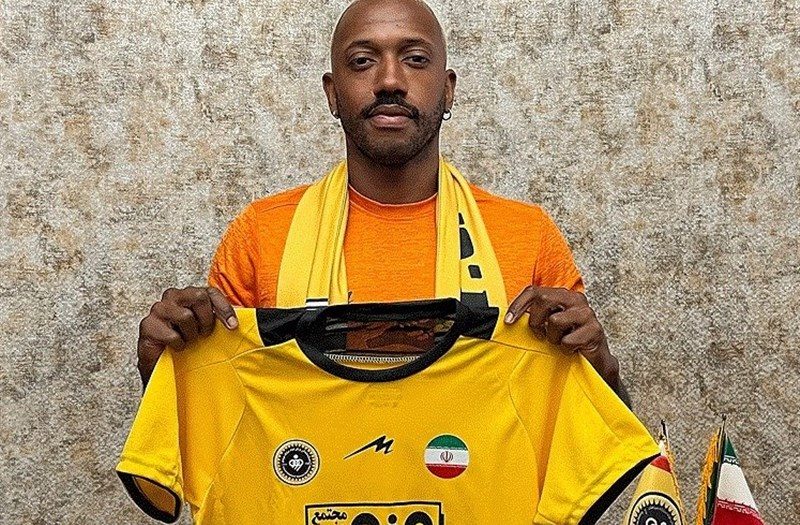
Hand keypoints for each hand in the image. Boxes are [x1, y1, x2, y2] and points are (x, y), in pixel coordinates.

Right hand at [137, 286, 236, 388]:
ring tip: (188, 340)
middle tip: (204, 334)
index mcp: (189, 294)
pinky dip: (178, 345)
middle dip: (206, 319)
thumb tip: (250, 316)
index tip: (233, 326)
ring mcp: (158, 309)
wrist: (164, 365)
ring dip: (191, 334)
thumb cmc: (188, 343)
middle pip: (198, 296)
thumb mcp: (210, 329)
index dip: (224, 308)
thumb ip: (223, 318)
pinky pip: (171, 334)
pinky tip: (176, 347)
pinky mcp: (147, 325)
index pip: (210, 292)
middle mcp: (173, 296)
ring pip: (185, 315)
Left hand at [504, 286, 620, 390]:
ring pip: (555, 320)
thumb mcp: (548, 325)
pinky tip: (573, 349)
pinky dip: (566, 349)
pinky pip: (568, 340)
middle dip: (536, 320)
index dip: (518, 305)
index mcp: (562, 295)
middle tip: (540, 334)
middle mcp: (576, 299)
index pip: (534, 291)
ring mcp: (587, 314)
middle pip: (544, 299)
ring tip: (561, 341)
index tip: (509, 321)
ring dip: (553, 338)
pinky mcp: (595, 330)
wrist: (595, 361)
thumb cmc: (568, 340)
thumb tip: (510, 318)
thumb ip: (535, 316)